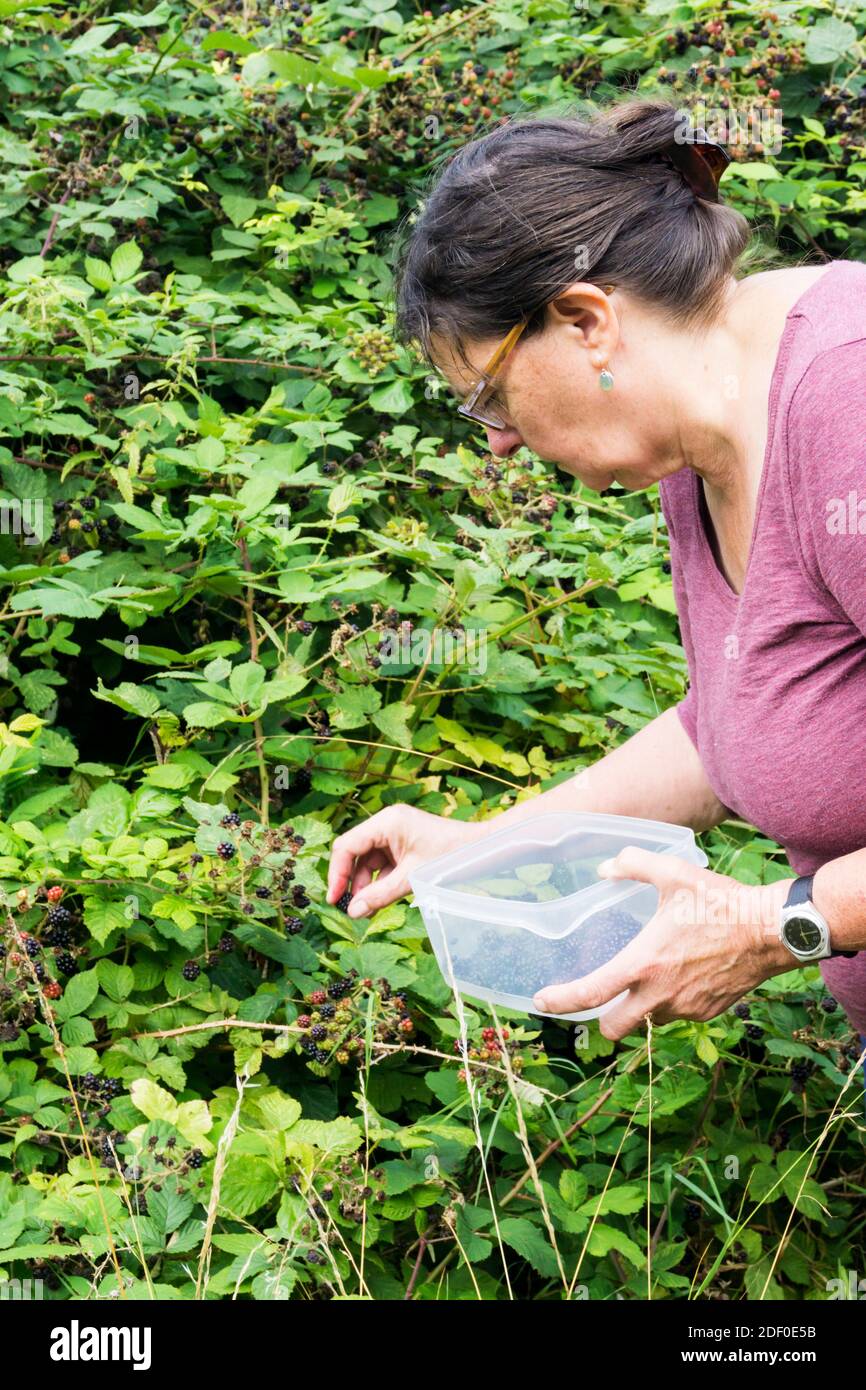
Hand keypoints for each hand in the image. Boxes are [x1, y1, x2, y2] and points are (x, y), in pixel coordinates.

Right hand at [326, 805, 486, 917]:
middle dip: (351, 882)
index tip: (334, 899)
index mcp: (386, 822)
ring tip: (367, 910)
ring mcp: (396, 834)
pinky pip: (383, 864)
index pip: (347, 846)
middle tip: (350, 909)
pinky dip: (380, 882)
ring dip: (366, 885)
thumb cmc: (450, 857)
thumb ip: (380, 895)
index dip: (337, 874)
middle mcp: (387, 824)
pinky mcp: (404, 845)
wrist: (482, 851)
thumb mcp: (411, 879)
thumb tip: (353, 911)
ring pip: (369, 861)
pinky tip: (379, 901)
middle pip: (355, 853)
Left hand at [531, 848, 794, 1040]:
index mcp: (644, 964)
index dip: (561, 1002)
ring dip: (641, 1007)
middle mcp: (661, 995)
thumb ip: (633, 865)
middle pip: (614, 1029)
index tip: (542, 1002)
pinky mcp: (708, 1013)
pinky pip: (678, 1014)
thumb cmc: (720, 902)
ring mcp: (686, 1009)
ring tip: (648, 978)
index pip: (592, 994)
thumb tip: (605, 868)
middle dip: (602, 1020)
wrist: (771, 931)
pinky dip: (670, 1002)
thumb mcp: (673, 873)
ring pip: (649, 1021)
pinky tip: (680, 975)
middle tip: (598, 1000)